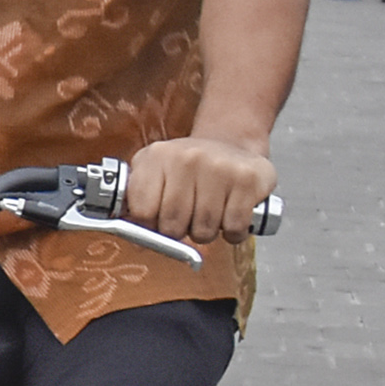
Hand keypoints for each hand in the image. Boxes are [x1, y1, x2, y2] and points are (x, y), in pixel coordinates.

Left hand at [123, 136, 275, 248]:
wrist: (231, 142)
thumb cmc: (189, 168)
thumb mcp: (155, 173)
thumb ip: (138, 204)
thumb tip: (137, 243)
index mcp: (156, 157)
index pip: (141, 212)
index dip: (149, 226)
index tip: (157, 222)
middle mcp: (187, 158)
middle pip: (172, 226)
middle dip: (179, 232)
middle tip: (188, 217)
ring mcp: (219, 167)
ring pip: (203, 231)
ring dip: (206, 232)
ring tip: (209, 212)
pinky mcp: (248, 180)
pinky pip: (233, 229)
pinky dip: (232, 233)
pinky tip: (230, 214)